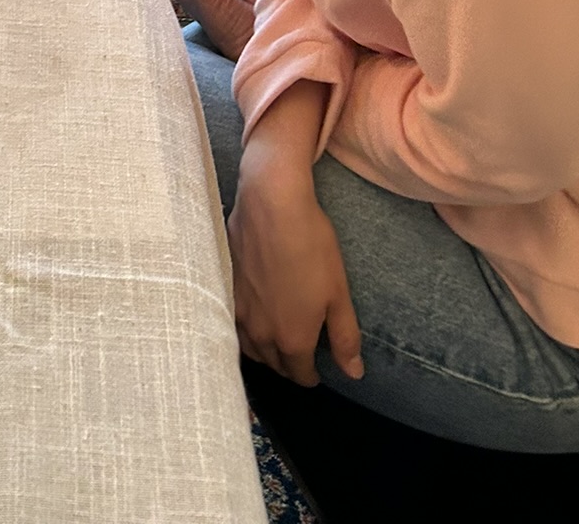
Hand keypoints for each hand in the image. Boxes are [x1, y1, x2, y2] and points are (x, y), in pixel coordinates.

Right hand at [228, 157, 364, 386]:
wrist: (271, 203)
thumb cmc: (310, 245)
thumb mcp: (338, 292)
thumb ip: (345, 337)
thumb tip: (353, 373)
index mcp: (291, 338)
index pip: (300, 374)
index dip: (311, 376)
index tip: (317, 371)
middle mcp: (260, 332)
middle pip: (273, 364)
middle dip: (288, 365)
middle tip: (300, 356)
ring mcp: (238, 310)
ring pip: (250, 347)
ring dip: (264, 351)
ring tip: (276, 340)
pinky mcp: (225, 287)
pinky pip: (234, 323)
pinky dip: (246, 330)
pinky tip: (255, 315)